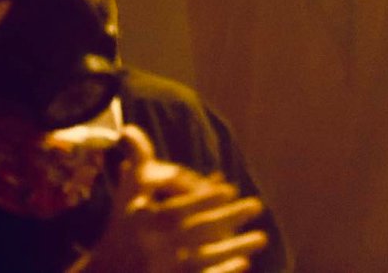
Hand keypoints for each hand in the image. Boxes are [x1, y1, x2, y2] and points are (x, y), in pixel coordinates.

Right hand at [86, 126, 269, 272]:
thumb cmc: (124, 227)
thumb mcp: (128, 195)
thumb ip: (138, 162)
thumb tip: (130, 129)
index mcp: (141, 222)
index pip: (174, 210)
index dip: (201, 200)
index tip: (230, 188)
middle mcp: (150, 247)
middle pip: (194, 233)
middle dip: (228, 218)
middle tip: (258, 204)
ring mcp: (161, 269)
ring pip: (203, 260)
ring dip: (235, 248)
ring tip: (263, 238)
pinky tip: (244, 264)